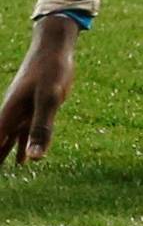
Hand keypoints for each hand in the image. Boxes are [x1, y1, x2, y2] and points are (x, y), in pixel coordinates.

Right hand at [0, 19, 79, 165]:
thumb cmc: (51, 69)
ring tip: (3, 174)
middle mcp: (12, 114)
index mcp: (10, 114)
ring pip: (10, 140)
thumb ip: (41, 128)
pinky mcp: (35, 107)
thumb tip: (35, 158)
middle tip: (0, 180)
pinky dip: (21, 146)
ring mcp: (23, 110)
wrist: (54, 46)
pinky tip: (24, 160)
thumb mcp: (50, 99)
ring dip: (4, 155)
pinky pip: (24, 133)